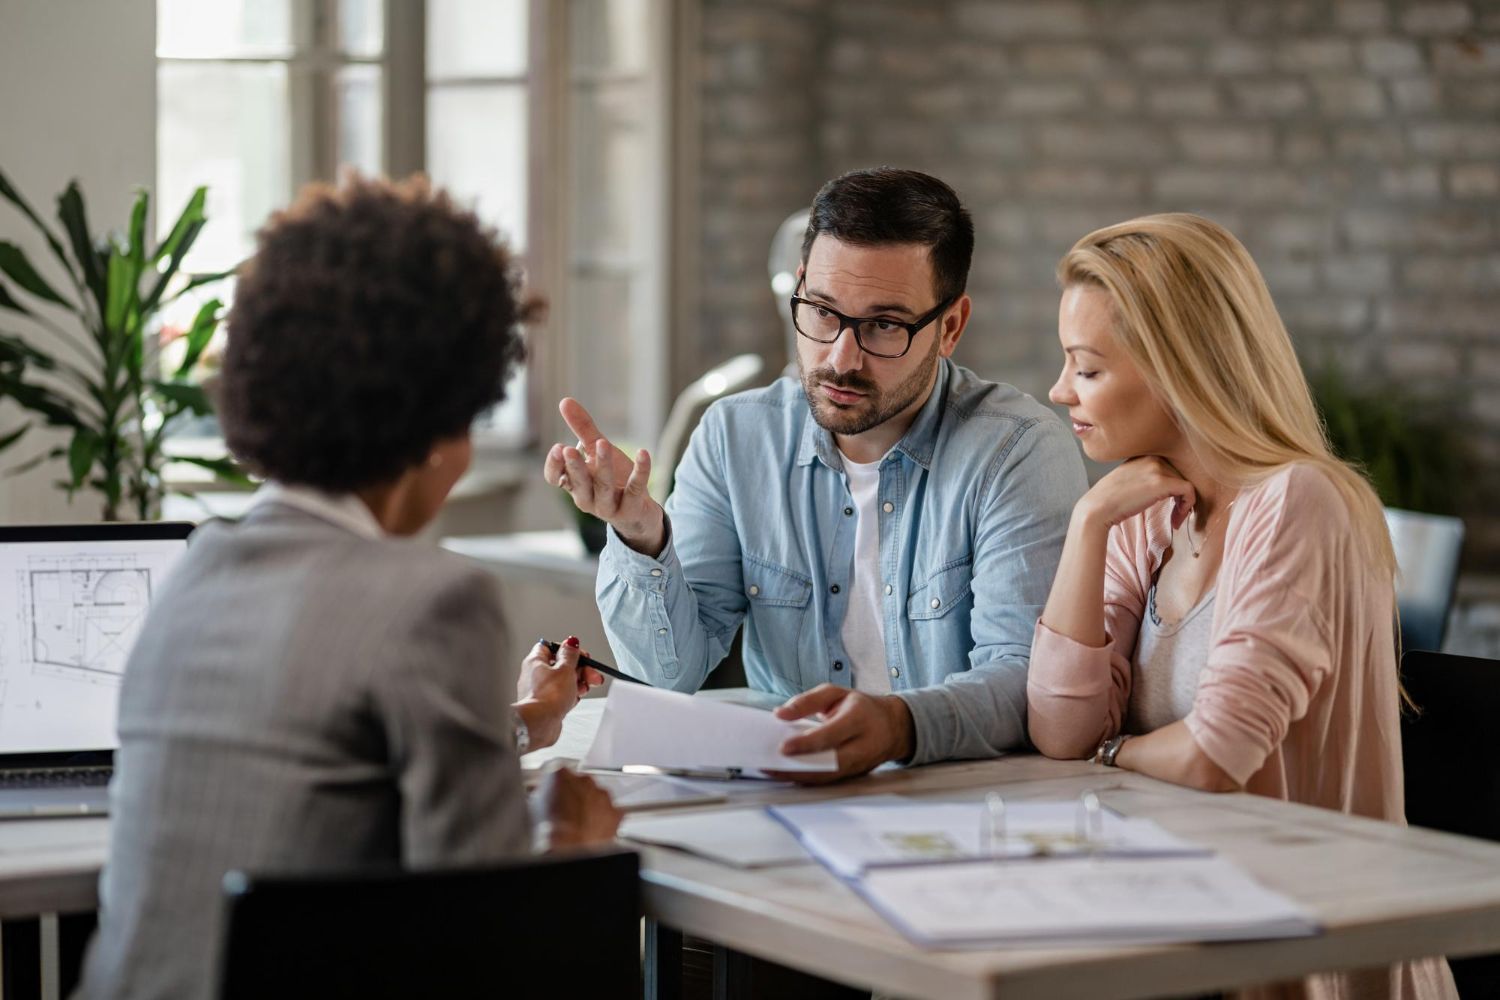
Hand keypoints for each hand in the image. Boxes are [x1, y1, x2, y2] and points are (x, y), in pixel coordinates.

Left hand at [514, 638, 603, 750]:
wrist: (540, 724)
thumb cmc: (548, 696)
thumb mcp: (565, 669)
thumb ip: (570, 654)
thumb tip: (571, 643)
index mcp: (535, 661)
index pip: (552, 647)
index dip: (568, 650)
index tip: (581, 655)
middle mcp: (534, 674)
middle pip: (560, 665)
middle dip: (579, 669)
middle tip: (591, 674)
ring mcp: (539, 690)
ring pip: (562, 681)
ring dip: (577, 683)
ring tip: (584, 688)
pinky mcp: (544, 705)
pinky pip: (560, 695)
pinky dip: (570, 695)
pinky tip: (575, 699)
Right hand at [534, 764, 622, 849]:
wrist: (568, 847)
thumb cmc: (549, 830)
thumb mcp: (533, 806)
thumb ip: (541, 795)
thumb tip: (541, 798)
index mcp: (560, 774)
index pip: (555, 771)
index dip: (551, 783)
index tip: (549, 791)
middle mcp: (584, 780)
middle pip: (578, 782)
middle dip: (572, 793)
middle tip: (562, 809)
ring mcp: (601, 795)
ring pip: (595, 795)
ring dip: (588, 805)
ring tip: (576, 822)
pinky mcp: (614, 812)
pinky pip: (610, 811)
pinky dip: (603, 818)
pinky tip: (592, 828)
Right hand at [544, 398, 663, 552]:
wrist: (638, 511)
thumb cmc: (614, 478)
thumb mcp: (597, 452)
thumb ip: (582, 429)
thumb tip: (565, 401)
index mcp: (574, 484)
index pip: (554, 478)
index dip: (554, 465)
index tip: (558, 447)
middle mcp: (587, 498)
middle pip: (578, 483)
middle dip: (574, 466)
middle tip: (569, 448)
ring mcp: (609, 506)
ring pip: (603, 487)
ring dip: (603, 466)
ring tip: (603, 443)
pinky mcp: (631, 508)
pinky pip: (635, 489)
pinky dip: (641, 471)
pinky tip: (643, 452)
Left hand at [765, 684, 914, 784]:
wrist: (893, 727)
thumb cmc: (860, 708)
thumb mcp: (836, 693)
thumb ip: (807, 701)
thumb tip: (780, 714)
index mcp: (859, 719)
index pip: (832, 735)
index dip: (807, 743)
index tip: (783, 748)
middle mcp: (862, 746)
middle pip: (829, 763)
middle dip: (798, 768)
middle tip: (770, 766)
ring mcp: (860, 766)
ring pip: (827, 778)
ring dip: (798, 777)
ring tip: (771, 771)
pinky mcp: (854, 777)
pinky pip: (828, 782)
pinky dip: (805, 780)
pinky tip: (786, 775)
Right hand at [1076, 456, 1195, 532]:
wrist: (1097, 508)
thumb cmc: (1108, 501)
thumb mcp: (1127, 480)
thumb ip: (1143, 477)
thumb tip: (1158, 489)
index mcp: (1143, 456)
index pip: (1171, 468)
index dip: (1174, 487)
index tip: (1170, 503)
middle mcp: (1152, 458)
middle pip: (1180, 475)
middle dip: (1181, 496)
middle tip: (1175, 514)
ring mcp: (1157, 468)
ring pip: (1186, 483)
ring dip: (1185, 503)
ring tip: (1175, 518)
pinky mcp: (1162, 482)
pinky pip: (1188, 490)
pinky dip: (1187, 506)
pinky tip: (1176, 520)